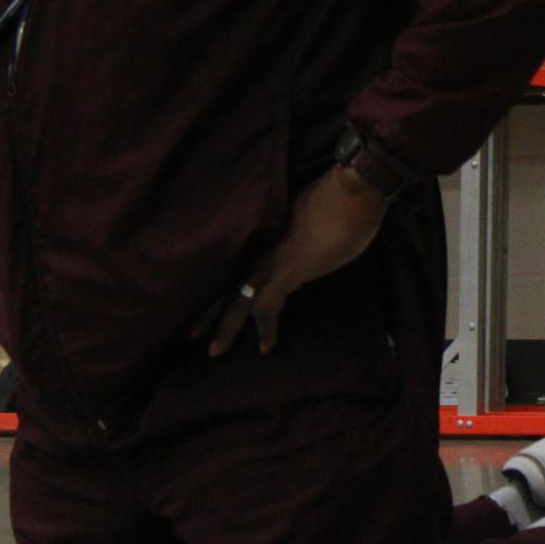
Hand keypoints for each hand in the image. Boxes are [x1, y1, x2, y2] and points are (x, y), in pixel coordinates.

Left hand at [194, 165, 388, 356]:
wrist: (352, 191)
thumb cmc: (343, 198)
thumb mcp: (316, 217)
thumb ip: (306, 234)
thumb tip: (311, 246)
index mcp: (269, 233)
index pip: (240, 262)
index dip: (228, 283)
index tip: (219, 300)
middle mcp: (263, 247)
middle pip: (227, 282)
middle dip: (210, 310)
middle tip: (192, 332)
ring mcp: (272, 259)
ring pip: (236, 299)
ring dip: (225, 327)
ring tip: (215, 351)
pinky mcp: (286, 272)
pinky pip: (266, 307)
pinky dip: (265, 329)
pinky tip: (265, 347)